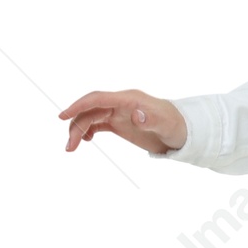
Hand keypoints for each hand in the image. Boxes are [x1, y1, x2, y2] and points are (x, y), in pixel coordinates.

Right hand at [59, 89, 186, 154]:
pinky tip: (84, 142)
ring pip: (91, 118)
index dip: (79, 105)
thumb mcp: (166, 125)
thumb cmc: (177, 126)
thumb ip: (151, 119)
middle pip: (90, 110)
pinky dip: (87, 132)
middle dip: (76, 125)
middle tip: (69, 146)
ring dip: (79, 131)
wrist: (185, 132)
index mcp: (129, 99)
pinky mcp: (119, 122)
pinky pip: (97, 124)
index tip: (63, 116)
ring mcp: (119, 112)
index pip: (98, 99)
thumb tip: (136, 115)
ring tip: (72, 148)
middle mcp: (121, 103)